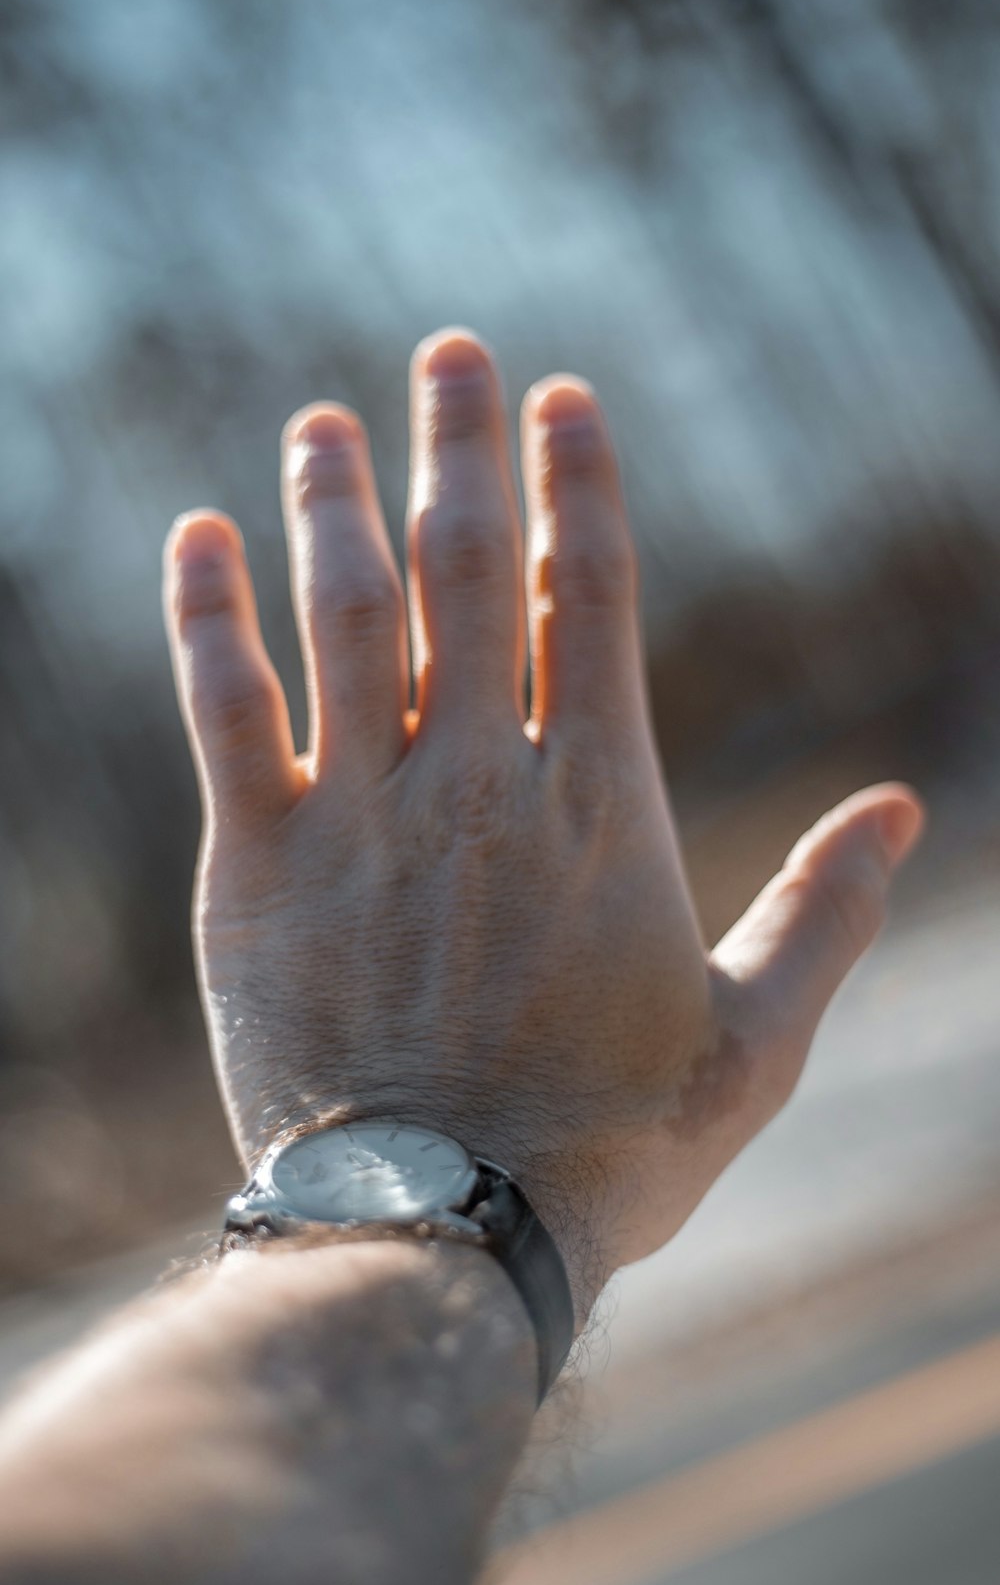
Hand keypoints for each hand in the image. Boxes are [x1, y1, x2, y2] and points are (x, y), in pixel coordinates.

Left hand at [164, 329, 921, 1314]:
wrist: (443, 1232)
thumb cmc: (610, 1149)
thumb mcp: (756, 1038)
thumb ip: (826, 911)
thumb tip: (902, 810)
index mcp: (600, 802)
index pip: (588, 592)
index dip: (577, 481)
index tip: (560, 397)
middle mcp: (478, 779)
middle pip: (466, 567)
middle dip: (461, 446)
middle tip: (451, 351)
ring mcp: (360, 815)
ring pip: (342, 612)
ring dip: (332, 500)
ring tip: (321, 419)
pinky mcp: (257, 868)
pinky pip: (224, 710)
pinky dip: (207, 615)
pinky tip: (198, 536)